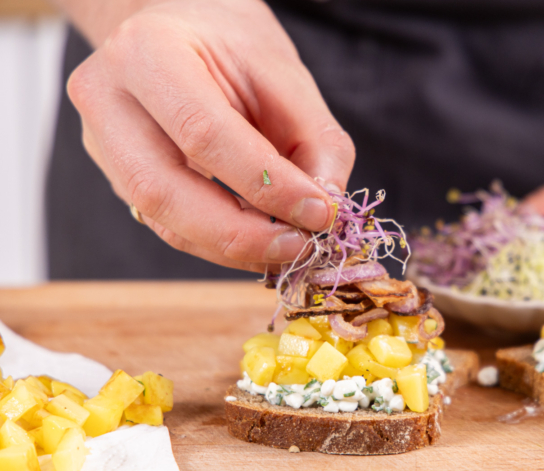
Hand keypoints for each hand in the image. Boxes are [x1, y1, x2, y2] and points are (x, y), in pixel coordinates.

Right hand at [67, 0, 354, 272]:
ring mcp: (102, 143)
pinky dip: (222, 244)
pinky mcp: (117, 178)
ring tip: (289, 250)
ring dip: (234, 248)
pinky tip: (262, 245)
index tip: (318, 212)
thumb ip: (316, 141)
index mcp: (147, 51)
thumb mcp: (287, 76)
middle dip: (242, 233)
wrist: (184, 30)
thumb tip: (323, 212)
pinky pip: (170, 227)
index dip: (266, 183)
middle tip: (301, 246)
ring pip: (162, 221)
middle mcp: (107, 98)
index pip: (203, 132)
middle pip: (164, 190)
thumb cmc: (235, 46)